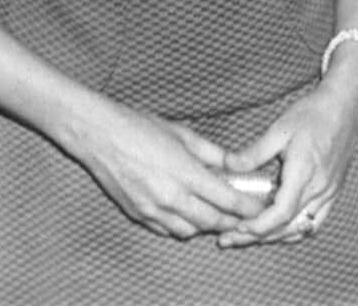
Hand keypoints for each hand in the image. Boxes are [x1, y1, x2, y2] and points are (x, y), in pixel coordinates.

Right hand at [73, 102, 266, 239]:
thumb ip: (212, 152)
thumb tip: (236, 164)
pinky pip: (168, 230)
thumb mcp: (181, 132)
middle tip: (242, 215)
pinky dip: (182, 226)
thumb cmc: (138, 127)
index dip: (247, 207)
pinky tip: (187, 214)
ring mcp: (153, 210)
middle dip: (232, 221)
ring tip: (215, 214)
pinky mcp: (138, 215)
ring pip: (191, 231)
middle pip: (212, 222)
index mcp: (185, 173)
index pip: (227, 200)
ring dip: (207, 226)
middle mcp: (171, 197)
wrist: (98, 135)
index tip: (259, 207)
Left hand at [218, 77, 357, 246]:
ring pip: (301, 227)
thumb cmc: (312, 114)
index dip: (259, 225)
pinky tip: (277, 230)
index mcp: (304, 172)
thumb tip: (228, 165)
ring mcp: (329, 193)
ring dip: (274, 237)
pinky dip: (294, 230)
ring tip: (247, 237)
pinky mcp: (332, 192)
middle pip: (287, 226)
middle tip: (228, 239)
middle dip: (257, 236)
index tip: (237, 228)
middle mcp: (319, 189)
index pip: (282, 212)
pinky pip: (314, 221)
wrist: (344, 108)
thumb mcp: (279, 129)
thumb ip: (254, 152)